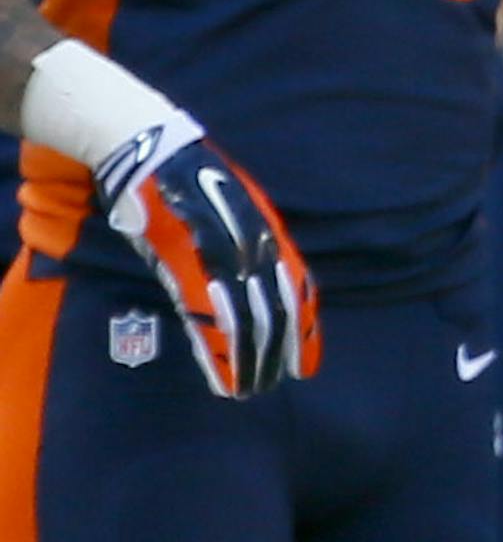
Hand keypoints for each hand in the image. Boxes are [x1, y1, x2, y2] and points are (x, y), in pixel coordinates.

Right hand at [93, 115, 320, 398]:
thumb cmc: (194, 182)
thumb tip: (261, 282)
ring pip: (246, 320)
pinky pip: (208, 315)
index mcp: (270, 234)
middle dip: (279, 352)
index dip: (305, 331)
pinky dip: (217, 350)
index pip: (299, 291)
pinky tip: (222, 375)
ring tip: (249, 389)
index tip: (308, 365)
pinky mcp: (185, 262)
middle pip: (277, 311)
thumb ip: (253, 245)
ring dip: (250, 359)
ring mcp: (222, 254)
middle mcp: (255, 246)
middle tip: (276, 383)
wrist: (154, 152)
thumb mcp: (238, 211)